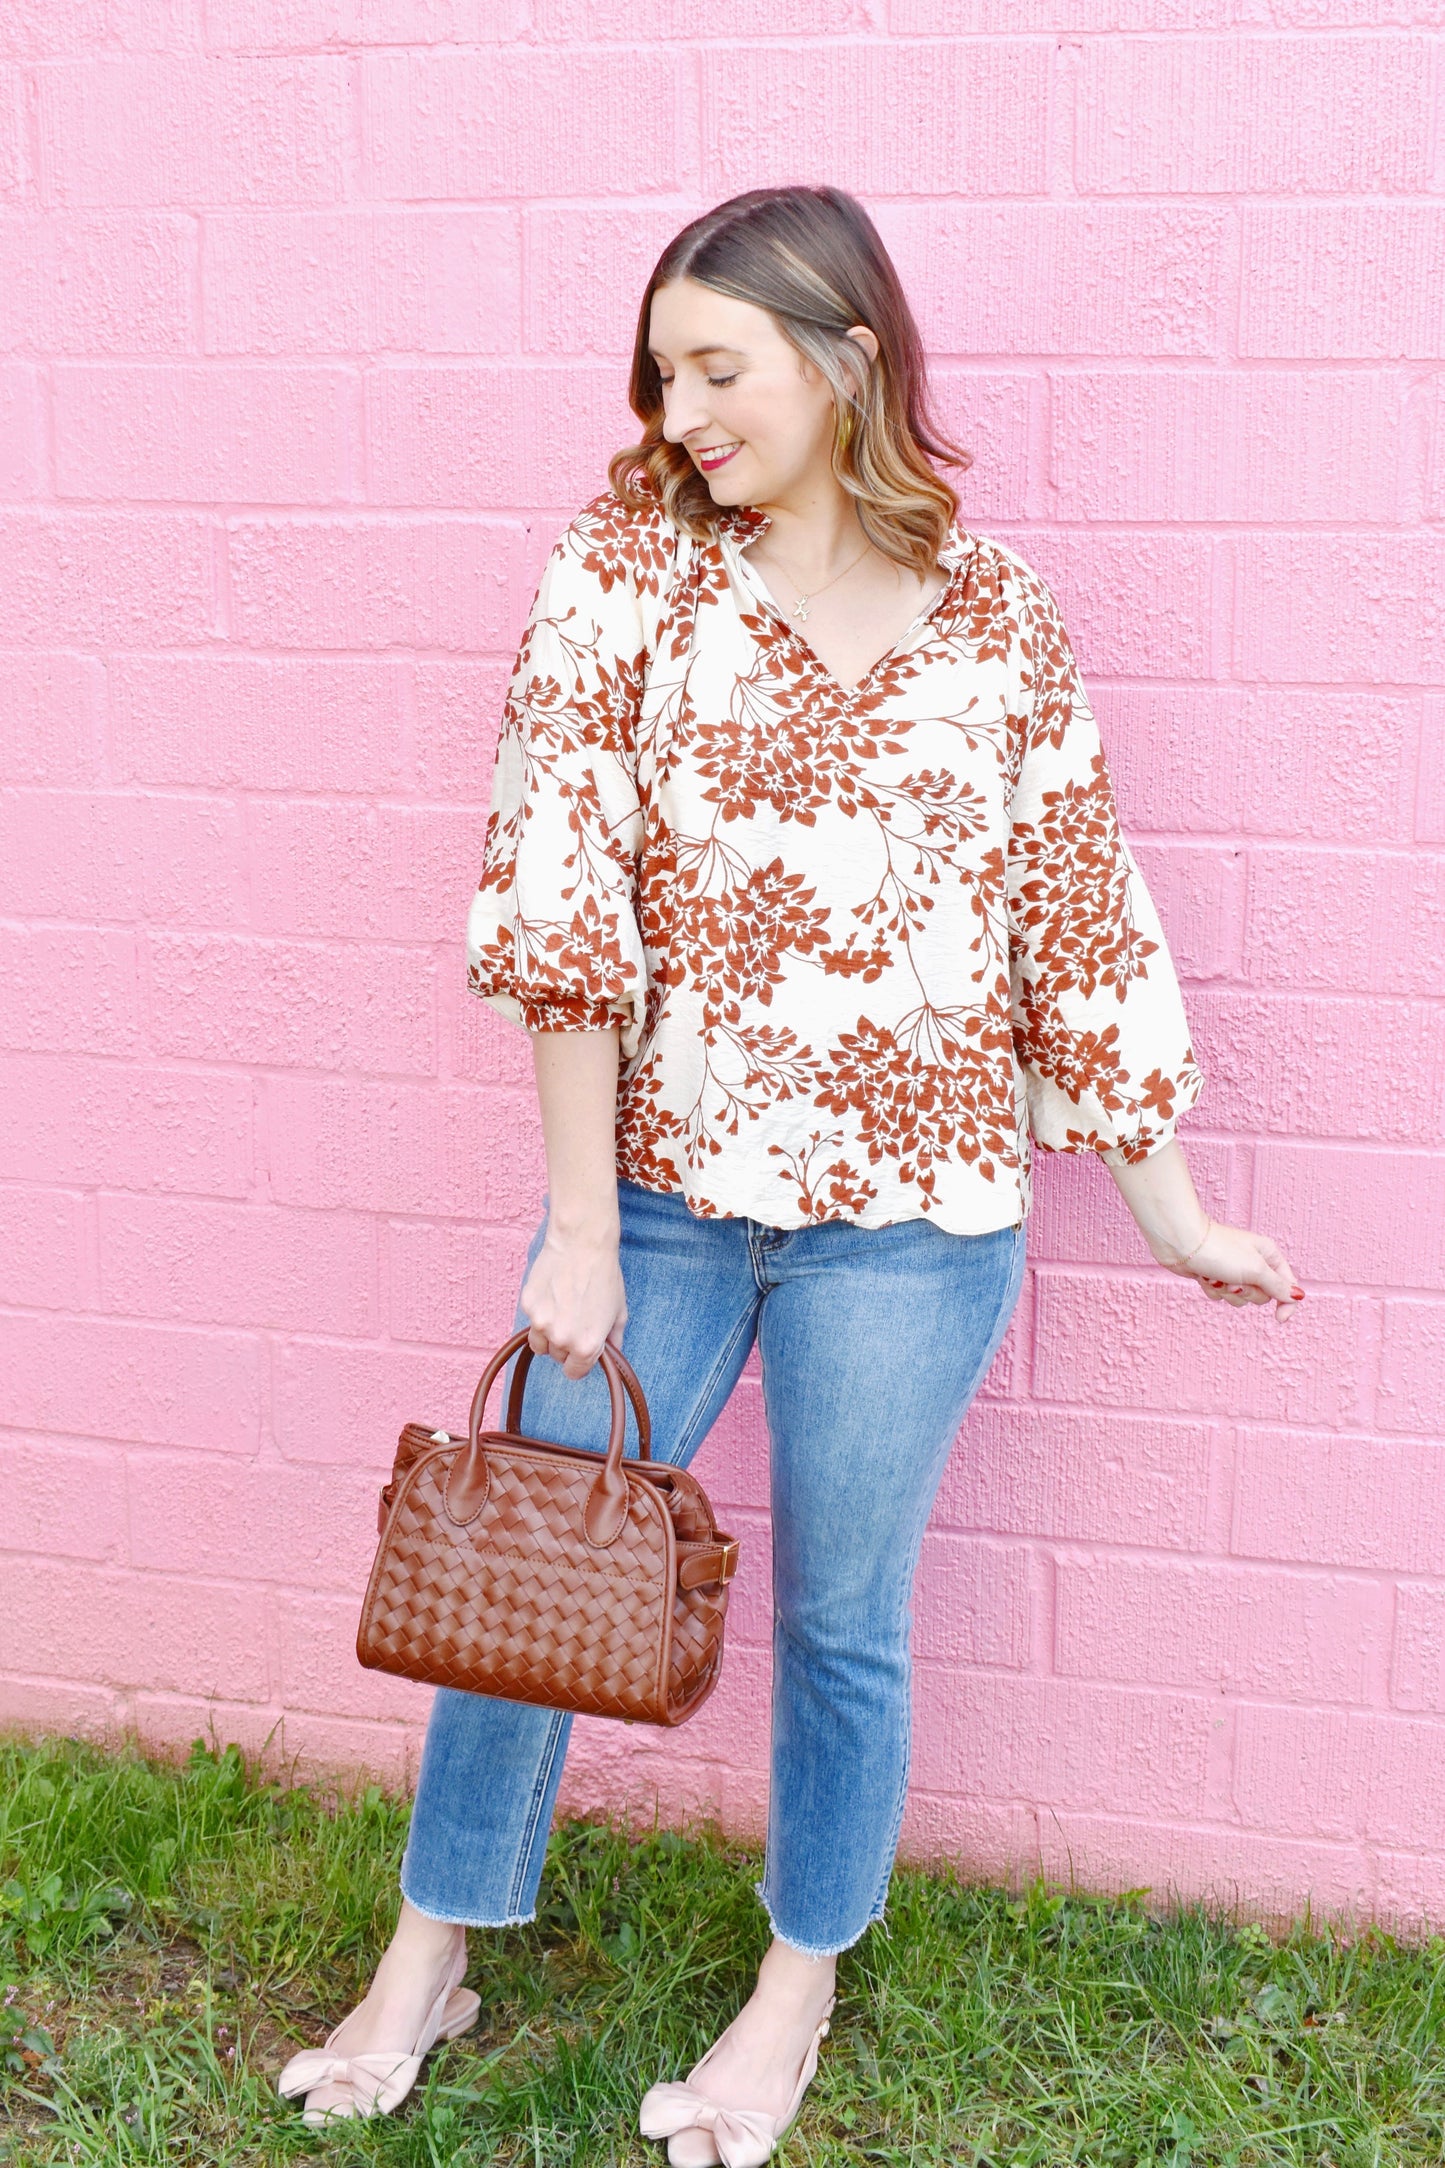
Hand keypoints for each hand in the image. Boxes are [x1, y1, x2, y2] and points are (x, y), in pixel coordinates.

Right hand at [519, 1224, 627, 1378]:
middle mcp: (562, 1339)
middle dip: (564, 1345)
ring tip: (561, 1310)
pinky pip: (531, 1321)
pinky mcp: (528, 1306)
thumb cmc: (605, 1276)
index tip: (580, 1351)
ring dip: (548, 1334)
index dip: (578, 1362)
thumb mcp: (619, 1312)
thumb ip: (614, 1340)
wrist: (582, 1244)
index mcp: (586, 1346)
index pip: (574, 1372)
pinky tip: (553, 1293)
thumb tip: (610, 1355)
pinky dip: (540, 1313)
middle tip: (574, 1320)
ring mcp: (542, 1323)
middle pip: (556, 1357)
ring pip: (539, 1343)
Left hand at [1156, 1216, 1304, 1318]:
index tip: (1280, 1319)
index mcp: (1269, 1255)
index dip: (1286, 1303)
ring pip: (1239, 1298)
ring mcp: (1233, 1270)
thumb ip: (1277, 1285)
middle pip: (1262, 1295)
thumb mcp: (1256, 1269)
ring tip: (1217, 1276)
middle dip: (1247, 1292)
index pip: (1287, 1285)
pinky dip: (1212, 1289)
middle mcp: (1253, 1262)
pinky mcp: (1215, 1276)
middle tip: (1235, 1280)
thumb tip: (1298, 1296)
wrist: (1182, 1242)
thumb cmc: (1220, 1251)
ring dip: (1227, 1292)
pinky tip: (1204, 1276)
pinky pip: (1220, 1295)